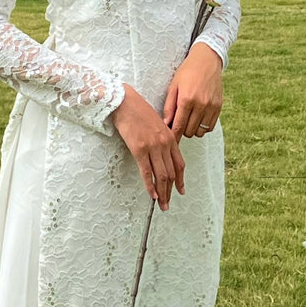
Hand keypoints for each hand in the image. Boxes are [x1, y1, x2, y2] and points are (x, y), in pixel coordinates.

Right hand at [110, 85, 184, 208]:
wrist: (124, 102)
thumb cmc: (137, 111)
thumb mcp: (156, 124)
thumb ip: (161, 139)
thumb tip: (160, 154)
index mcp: (170, 138)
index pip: (179, 164)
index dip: (180, 180)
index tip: (180, 191)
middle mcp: (164, 144)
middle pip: (171, 173)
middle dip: (170, 191)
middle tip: (168, 204)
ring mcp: (153, 147)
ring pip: (161, 175)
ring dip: (162, 192)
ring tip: (161, 204)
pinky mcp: (139, 149)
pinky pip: (147, 172)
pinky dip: (150, 186)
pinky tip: (152, 195)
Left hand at [162, 41, 223, 139]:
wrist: (207, 61)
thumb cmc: (187, 72)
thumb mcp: (173, 86)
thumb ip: (169, 107)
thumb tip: (166, 124)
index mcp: (186, 99)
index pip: (178, 126)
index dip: (174, 136)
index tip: (170, 140)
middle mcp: (200, 105)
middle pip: (189, 131)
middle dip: (182, 131)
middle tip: (178, 124)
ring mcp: (211, 106)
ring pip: (200, 132)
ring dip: (192, 130)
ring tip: (188, 121)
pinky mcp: (219, 107)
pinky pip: (210, 127)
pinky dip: (203, 127)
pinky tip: (198, 119)